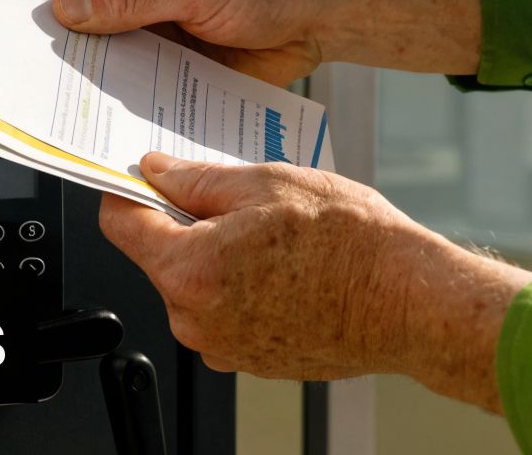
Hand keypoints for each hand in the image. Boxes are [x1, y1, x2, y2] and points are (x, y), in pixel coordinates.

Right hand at [54, 0, 325, 86]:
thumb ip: (130, 0)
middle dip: (75, 43)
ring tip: (77, 94)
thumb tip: (72, 7)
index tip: (33, 29)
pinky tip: (116, 109)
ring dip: (101, 73)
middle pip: (91, 16)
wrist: (316, 21)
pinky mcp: (172, 60)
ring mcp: (157, 25)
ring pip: (112, 53)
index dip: (55, 0)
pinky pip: (140, 79)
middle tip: (49, 69)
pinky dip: (129, 94)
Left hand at [101, 152, 531, 413]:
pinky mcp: (249, 360)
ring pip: (194, 283)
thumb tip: (157, 171)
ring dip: (217, 254)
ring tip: (272, 233)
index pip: (119, 223)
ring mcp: (222, 346)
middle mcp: (196, 319)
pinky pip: (224, 311)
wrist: (413, 304)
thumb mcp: (268, 183)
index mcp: (189, 270)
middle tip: (235, 196)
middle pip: (158, 255)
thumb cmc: (353, 245)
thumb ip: (197, 179)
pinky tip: (284, 265)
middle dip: (184, 221)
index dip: (128, 189)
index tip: (143, 174)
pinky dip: (241, 285)